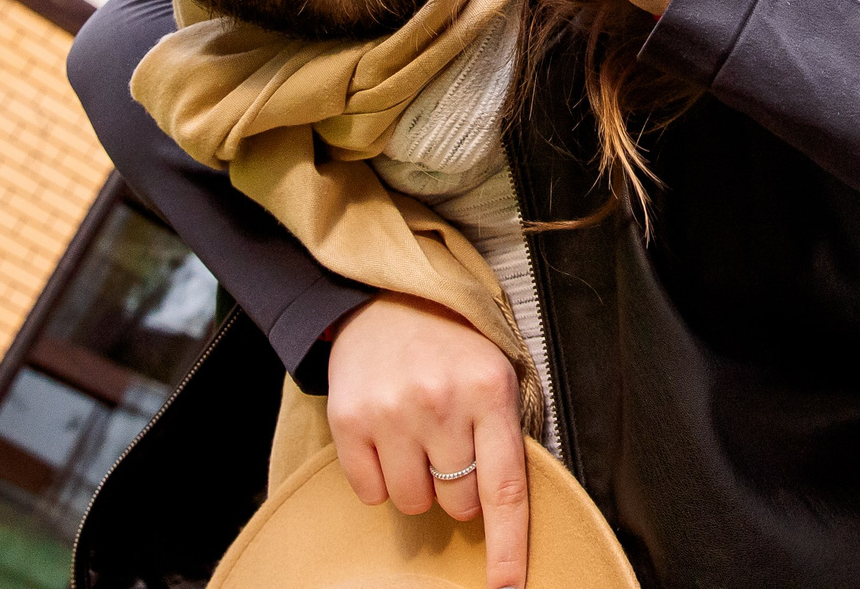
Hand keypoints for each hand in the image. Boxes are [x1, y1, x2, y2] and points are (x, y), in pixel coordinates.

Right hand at [324, 294, 529, 588]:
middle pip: (458, 503)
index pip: (505, 488)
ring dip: (418, 484)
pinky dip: (379, 480)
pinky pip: (370, 494)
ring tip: (417, 436)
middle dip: (458, 488)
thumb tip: (503, 516)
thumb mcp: (495, 373)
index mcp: (489, 391)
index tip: (506, 588)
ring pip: (414, 503)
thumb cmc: (451, 346)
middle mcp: (441, 403)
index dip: (509, 548)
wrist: (386, 299)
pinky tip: (385, 438)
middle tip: (450, 444)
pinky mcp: (349, 420)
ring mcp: (392, 412)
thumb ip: (502, 436)